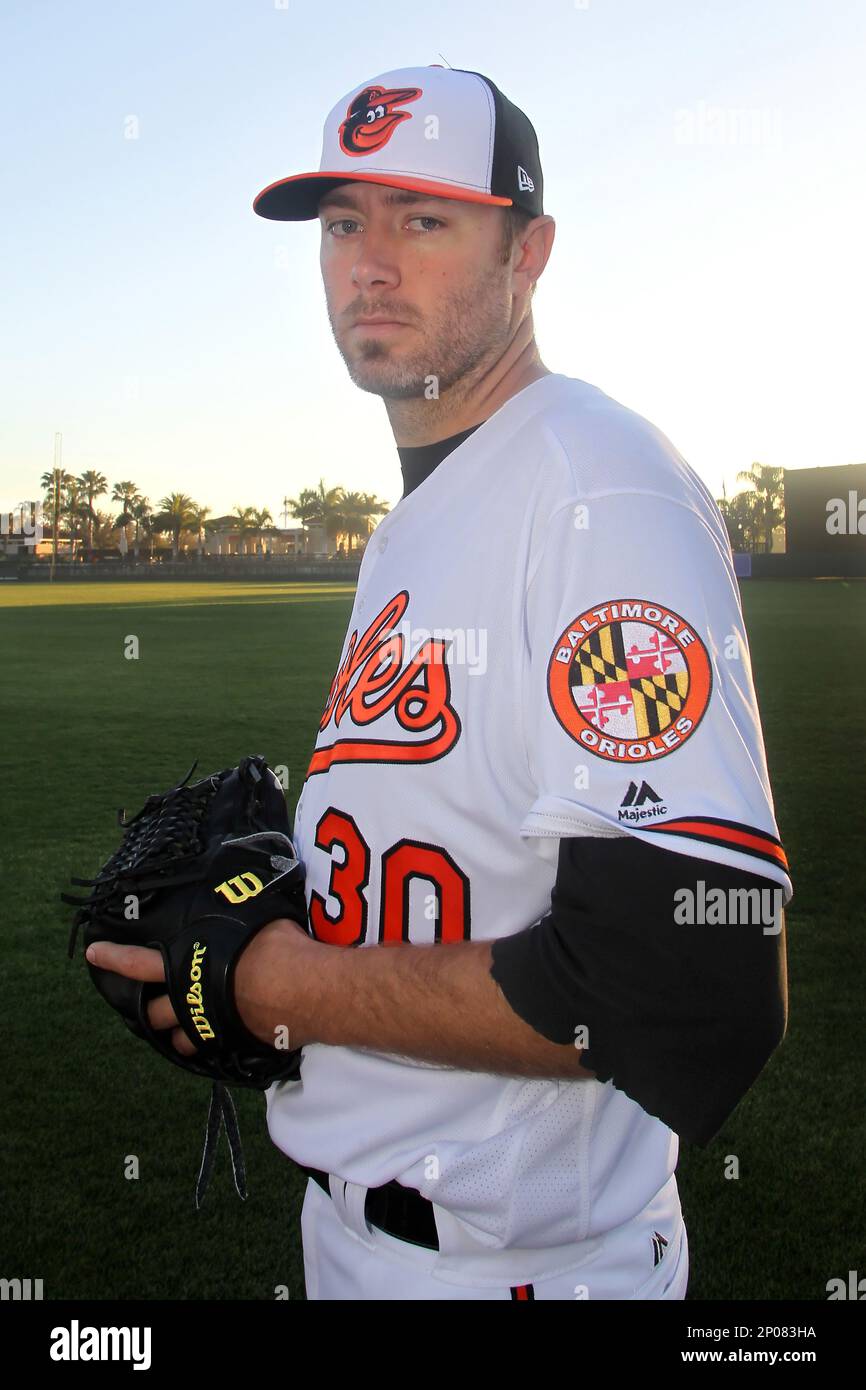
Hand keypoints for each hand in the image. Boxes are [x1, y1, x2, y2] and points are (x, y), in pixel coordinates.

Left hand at [86, 917, 315, 1056]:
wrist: (303, 990)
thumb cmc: (276, 946)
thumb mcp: (250, 918)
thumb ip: (233, 916)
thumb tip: (239, 893)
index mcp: (186, 964)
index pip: (138, 962)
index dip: (114, 958)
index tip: (94, 954)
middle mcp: (190, 999)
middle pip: (153, 1013)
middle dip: (148, 1011)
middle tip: (149, 1007)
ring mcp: (209, 1026)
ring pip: (178, 1040)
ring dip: (176, 1035)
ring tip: (179, 1030)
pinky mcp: (232, 1043)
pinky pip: (211, 1048)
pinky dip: (209, 1043)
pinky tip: (218, 1035)